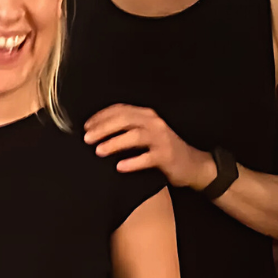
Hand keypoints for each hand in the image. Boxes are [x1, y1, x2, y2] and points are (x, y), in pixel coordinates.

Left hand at [83, 105, 213, 188]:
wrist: (192, 165)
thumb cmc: (162, 149)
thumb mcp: (146, 134)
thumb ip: (127, 129)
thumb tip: (96, 132)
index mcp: (147, 115)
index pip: (120, 109)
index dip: (101, 116)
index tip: (85, 126)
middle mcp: (154, 123)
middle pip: (125, 120)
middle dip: (103, 128)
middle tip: (87, 138)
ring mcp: (162, 139)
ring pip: (135, 136)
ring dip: (115, 142)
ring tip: (99, 151)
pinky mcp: (167, 156)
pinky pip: (148, 158)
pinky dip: (132, 162)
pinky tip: (119, 167)